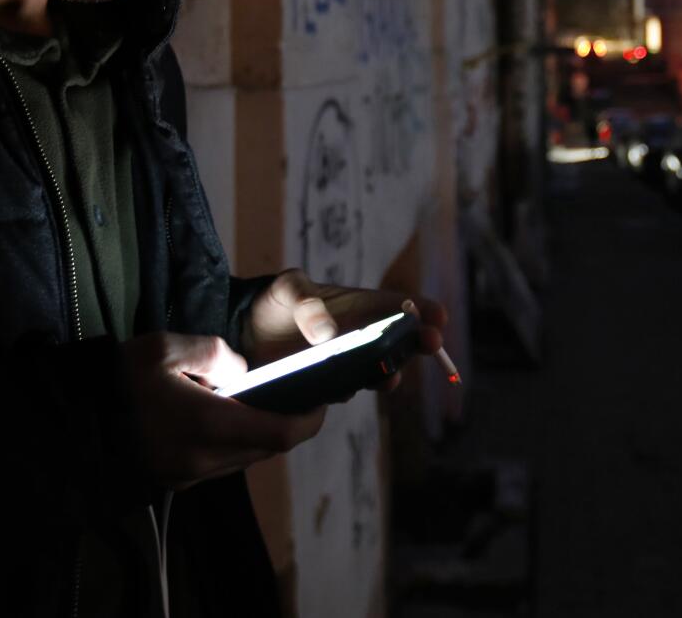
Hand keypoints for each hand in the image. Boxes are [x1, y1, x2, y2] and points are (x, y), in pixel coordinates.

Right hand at [121, 331, 324, 490]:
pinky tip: (222, 417)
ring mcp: (189, 476)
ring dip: (258, 434)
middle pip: (267, 449)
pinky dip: (233, 443)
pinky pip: (221, 464)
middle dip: (286, 424)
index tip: (321, 401)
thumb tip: (242, 374)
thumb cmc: (120, 380)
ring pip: (245, 459)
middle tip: (293, 396)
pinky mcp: (176, 481)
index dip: (309, 420)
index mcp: (209, 425)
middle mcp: (204, 459)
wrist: (73, 421)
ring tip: (256, 402)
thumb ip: (216, 354)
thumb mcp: (167, 348)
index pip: (281, 434)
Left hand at [243, 269, 448, 393]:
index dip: (424, 310)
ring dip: (388, 373)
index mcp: (360, 306)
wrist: (243, 335)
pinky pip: (346, 392)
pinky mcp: (328, 388)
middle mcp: (361, 337)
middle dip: (419, 343)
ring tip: (390, 374)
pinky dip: (350, 390)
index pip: (400, 307)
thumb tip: (328, 335)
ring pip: (377, 372)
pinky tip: (346, 388)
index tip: (438, 316)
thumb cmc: (274, 302)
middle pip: (400, 343)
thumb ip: (306, 301)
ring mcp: (347, 365)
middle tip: (431, 342)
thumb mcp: (287, 288)